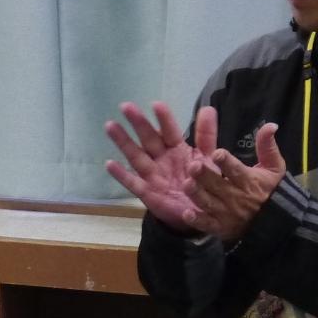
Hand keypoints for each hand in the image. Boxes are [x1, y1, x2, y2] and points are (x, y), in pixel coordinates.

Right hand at [106, 102, 204, 232]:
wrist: (198, 213)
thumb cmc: (201, 182)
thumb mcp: (208, 158)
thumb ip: (207, 135)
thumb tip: (207, 108)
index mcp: (176, 149)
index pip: (169, 131)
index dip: (163, 119)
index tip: (156, 104)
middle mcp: (161, 159)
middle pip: (148, 139)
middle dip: (138, 123)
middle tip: (126, 106)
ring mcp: (152, 175)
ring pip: (135, 155)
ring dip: (123, 141)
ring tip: (110, 126)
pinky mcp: (146, 192)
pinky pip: (132, 182)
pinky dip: (121, 174)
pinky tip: (109, 164)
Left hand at [186, 120, 285, 244]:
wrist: (275, 222)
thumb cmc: (271, 190)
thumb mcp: (274, 168)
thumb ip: (268, 146)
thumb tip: (270, 125)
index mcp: (249, 180)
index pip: (236, 170)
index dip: (226, 162)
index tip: (216, 153)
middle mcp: (236, 197)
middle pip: (218, 185)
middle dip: (205, 175)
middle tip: (193, 166)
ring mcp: (227, 213)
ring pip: (209, 203)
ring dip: (198, 195)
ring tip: (187, 184)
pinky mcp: (220, 227)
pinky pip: (207, 224)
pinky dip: (197, 220)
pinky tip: (187, 214)